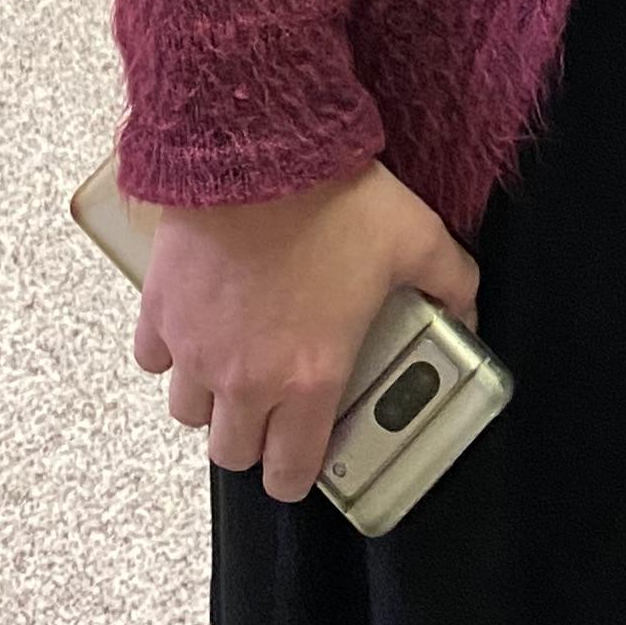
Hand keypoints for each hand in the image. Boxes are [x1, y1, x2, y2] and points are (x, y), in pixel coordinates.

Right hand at [135, 164, 480, 505]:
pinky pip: (154, 359)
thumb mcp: (418, 239)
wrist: (260, 149)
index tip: (305, 460)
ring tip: (238, 361)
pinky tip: (201, 322)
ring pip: (188, 411)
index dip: (298, 475)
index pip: (289, 473)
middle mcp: (244, 378)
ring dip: (211, 398)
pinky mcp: (159, 312)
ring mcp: (195, 349)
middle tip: (274, 405)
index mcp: (309, 377)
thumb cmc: (336, 198)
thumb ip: (453, 284)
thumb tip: (472, 311)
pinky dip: (173, 350)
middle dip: (253, 439)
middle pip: (231, 453)